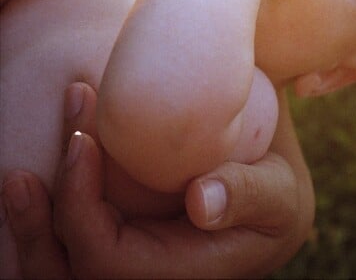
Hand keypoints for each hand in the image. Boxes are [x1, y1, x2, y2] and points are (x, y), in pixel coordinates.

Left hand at [3, 82, 313, 278]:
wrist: (267, 179)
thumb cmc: (276, 183)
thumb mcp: (280, 190)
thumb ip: (250, 195)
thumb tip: (201, 202)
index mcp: (187, 276)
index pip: (111, 263)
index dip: (82, 208)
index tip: (83, 139)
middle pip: (75, 275)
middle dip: (42, 225)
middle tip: (26, 169)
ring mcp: (136, 265)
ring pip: (64, 272)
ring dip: (32, 230)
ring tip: (17, 181)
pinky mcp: (125, 244)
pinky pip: (70, 251)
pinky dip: (46, 225)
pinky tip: (34, 186)